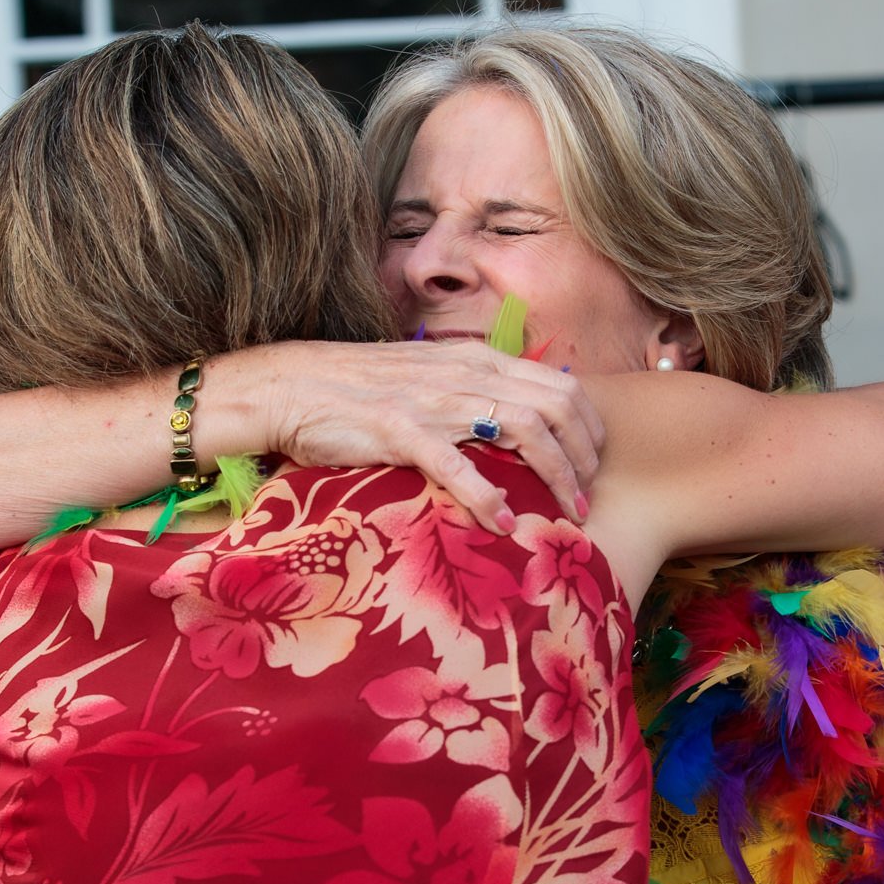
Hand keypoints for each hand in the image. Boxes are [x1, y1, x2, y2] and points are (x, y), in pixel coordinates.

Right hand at [243, 342, 605, 532]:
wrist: (292, 385)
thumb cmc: (360, 390)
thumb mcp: (429, 379)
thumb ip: (471, 393)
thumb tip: (513, 424)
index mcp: (476, 360)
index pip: (558, 386)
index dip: (588, 429)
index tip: (592, 466)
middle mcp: (465, 374)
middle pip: (556, 407)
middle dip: (584, 456)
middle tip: (587, 498)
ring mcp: (434, 401)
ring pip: (523, 430)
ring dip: (556, 476)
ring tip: (568, 514)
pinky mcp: (400, 431)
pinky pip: (457, 465)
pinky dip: (488, 496)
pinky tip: (505, 523)